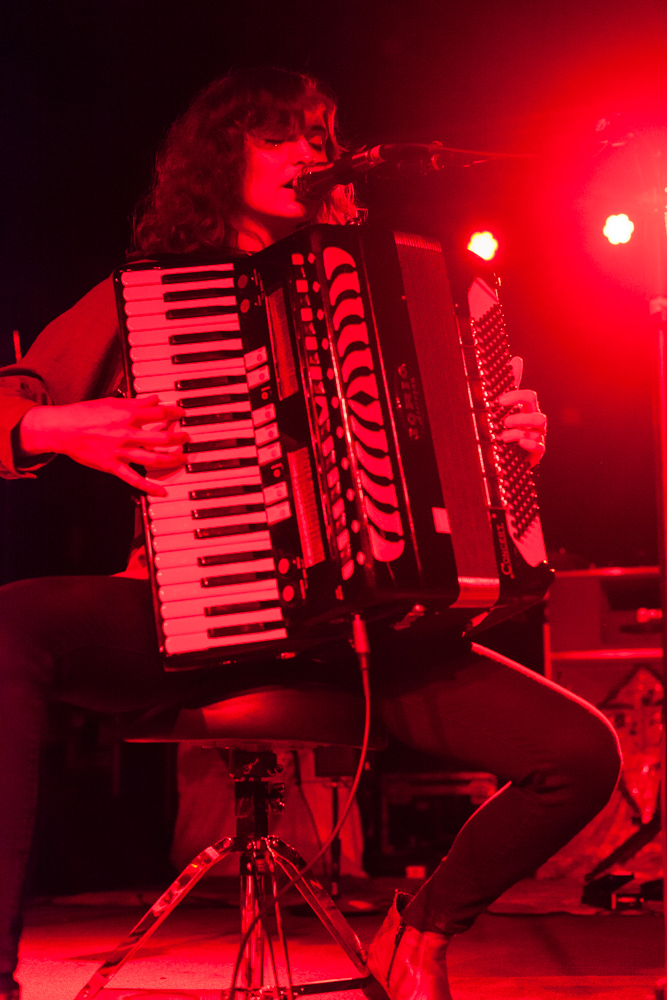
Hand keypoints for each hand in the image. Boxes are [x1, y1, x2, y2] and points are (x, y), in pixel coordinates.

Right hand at [19, 396, 188, 495]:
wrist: (63, 429)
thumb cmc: (85, 414)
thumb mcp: (112, 402)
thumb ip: (136, 402)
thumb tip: (154, 399)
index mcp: (127, 415)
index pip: (159, 414)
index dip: (174, 414)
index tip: (182, 414)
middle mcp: (127, 434)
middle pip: (162, 438)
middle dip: (179, 438)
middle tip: (188, 438)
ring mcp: (121, 452)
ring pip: (154, 459)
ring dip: (172, 459)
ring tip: (183, 458)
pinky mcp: (113, 467)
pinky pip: (135, 480)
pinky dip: (150, 487)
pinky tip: (163, 491)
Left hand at [496, 356, 545, 466]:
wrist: (509, 453)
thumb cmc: (510, 427)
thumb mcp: (508, 406)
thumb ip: (512, 384)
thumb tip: (517, 359)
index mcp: (529, 410)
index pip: (530, 397)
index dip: (516, 397)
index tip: (499, 401)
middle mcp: (536, 423)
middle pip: (539, 416)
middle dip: (520, 418)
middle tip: (503, 422)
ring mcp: (538, 437)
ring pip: (537, 432)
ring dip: (518, 432)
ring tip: (502, 436)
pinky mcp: (537, 452)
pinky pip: (539, 447)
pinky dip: (528, 444)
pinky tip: (517, 444)